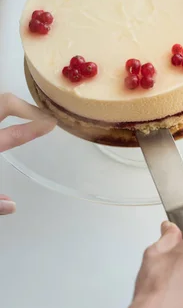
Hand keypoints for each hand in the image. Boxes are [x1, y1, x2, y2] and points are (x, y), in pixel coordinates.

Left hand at [0, 93, 55, 214]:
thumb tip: (12, 205)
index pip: (13, 134)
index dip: (35, 126)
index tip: (52, 122)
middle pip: (5, 102)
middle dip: (25, 106)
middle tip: (42, 116)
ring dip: (9, 106)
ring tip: (23, 113)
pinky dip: (0, 113)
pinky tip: (3, 119)